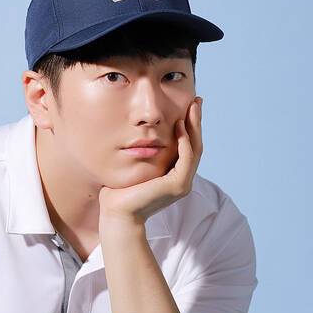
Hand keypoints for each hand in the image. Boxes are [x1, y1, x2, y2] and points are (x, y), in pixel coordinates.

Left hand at [98, 96, 203, 226]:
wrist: (116, 212)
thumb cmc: (118, 190)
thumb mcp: (133, 165)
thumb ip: (142, 151)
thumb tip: (137, 131)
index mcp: (173, 175)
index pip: (187, 146)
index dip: (189, 126)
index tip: (187, 105)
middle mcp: (181, 179)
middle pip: (195, 145)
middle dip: (196, 122)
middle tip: (196, 101)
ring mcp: (182, 183)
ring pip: (195, 150)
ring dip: (194, 127)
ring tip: (191, 107)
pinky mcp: (178, 185)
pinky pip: (186, 158)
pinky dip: (184, 142)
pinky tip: (179, 126)